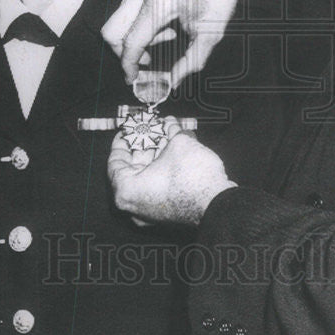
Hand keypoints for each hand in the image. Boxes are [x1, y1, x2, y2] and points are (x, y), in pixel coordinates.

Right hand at [102, 0, 248, 88]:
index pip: (130, 42)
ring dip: (136, 36)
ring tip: (168, 35)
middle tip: (148, 60)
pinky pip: (126, 7)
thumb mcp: (210, 34)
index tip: (132, 78)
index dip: (128, 65)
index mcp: (158, 2)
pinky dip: (138, 22)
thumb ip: (190, 62)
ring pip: (118, 20)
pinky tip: (164, 22)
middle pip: (111, 31)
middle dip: (124, 52)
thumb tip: (173, 82)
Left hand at [108, 123, 235, 226]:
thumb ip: (170, 131)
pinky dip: (166, 165)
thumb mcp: (180, 143)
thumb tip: (170, 123)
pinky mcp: (167, 211)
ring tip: (167, 131)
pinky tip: (176, 146)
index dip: (122, 140)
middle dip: (145, 143)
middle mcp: (135, 204)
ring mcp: (151, 210)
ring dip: (158, 151)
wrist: (218, 204)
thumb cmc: (192, 178)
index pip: (116, 161)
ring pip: (150, 174)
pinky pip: (160, 184)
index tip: (127, 129)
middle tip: (150, 127)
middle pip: (135, 167)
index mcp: (127, 190)